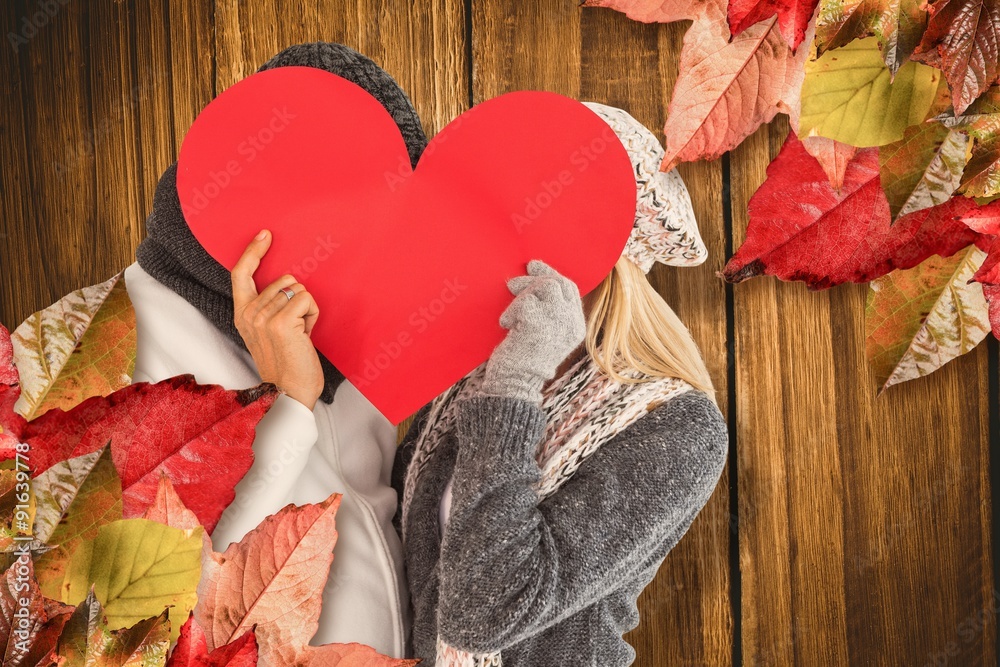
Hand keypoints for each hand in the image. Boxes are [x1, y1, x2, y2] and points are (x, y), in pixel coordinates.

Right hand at [232, 230, 323, 409]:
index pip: (240, 274)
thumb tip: (285, 285)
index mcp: (242, 315)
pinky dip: (314, 315)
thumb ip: (267, 309)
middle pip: (283, 280)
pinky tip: (307, 335)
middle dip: (297, 301)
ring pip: (297, 289)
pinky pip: (307, 299)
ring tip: (300, 334)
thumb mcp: (267, 333)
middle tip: (295, 329)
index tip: (265, 235)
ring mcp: (263, 318)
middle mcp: (249, 314)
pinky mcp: (282, 322)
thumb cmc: (286, 364)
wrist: (289, 393)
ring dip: (306, 309)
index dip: (252, 251)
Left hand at [480, 260, 586, 402]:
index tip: (533, 267)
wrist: (515, 383)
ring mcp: (558, 322)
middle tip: (512, 284)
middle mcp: (572, 323)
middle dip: (534, 279)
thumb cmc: (524, 360)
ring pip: (543, 287)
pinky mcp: (539, 323)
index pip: (569, 289)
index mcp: (576, 327)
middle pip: (558, 283)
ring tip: (510, 315)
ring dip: (521, 296)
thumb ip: (549, 312)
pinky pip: (525, 302)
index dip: (551, 273)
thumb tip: (534, 278)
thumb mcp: (545, 335)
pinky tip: (506, 325)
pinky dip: (511, 311)